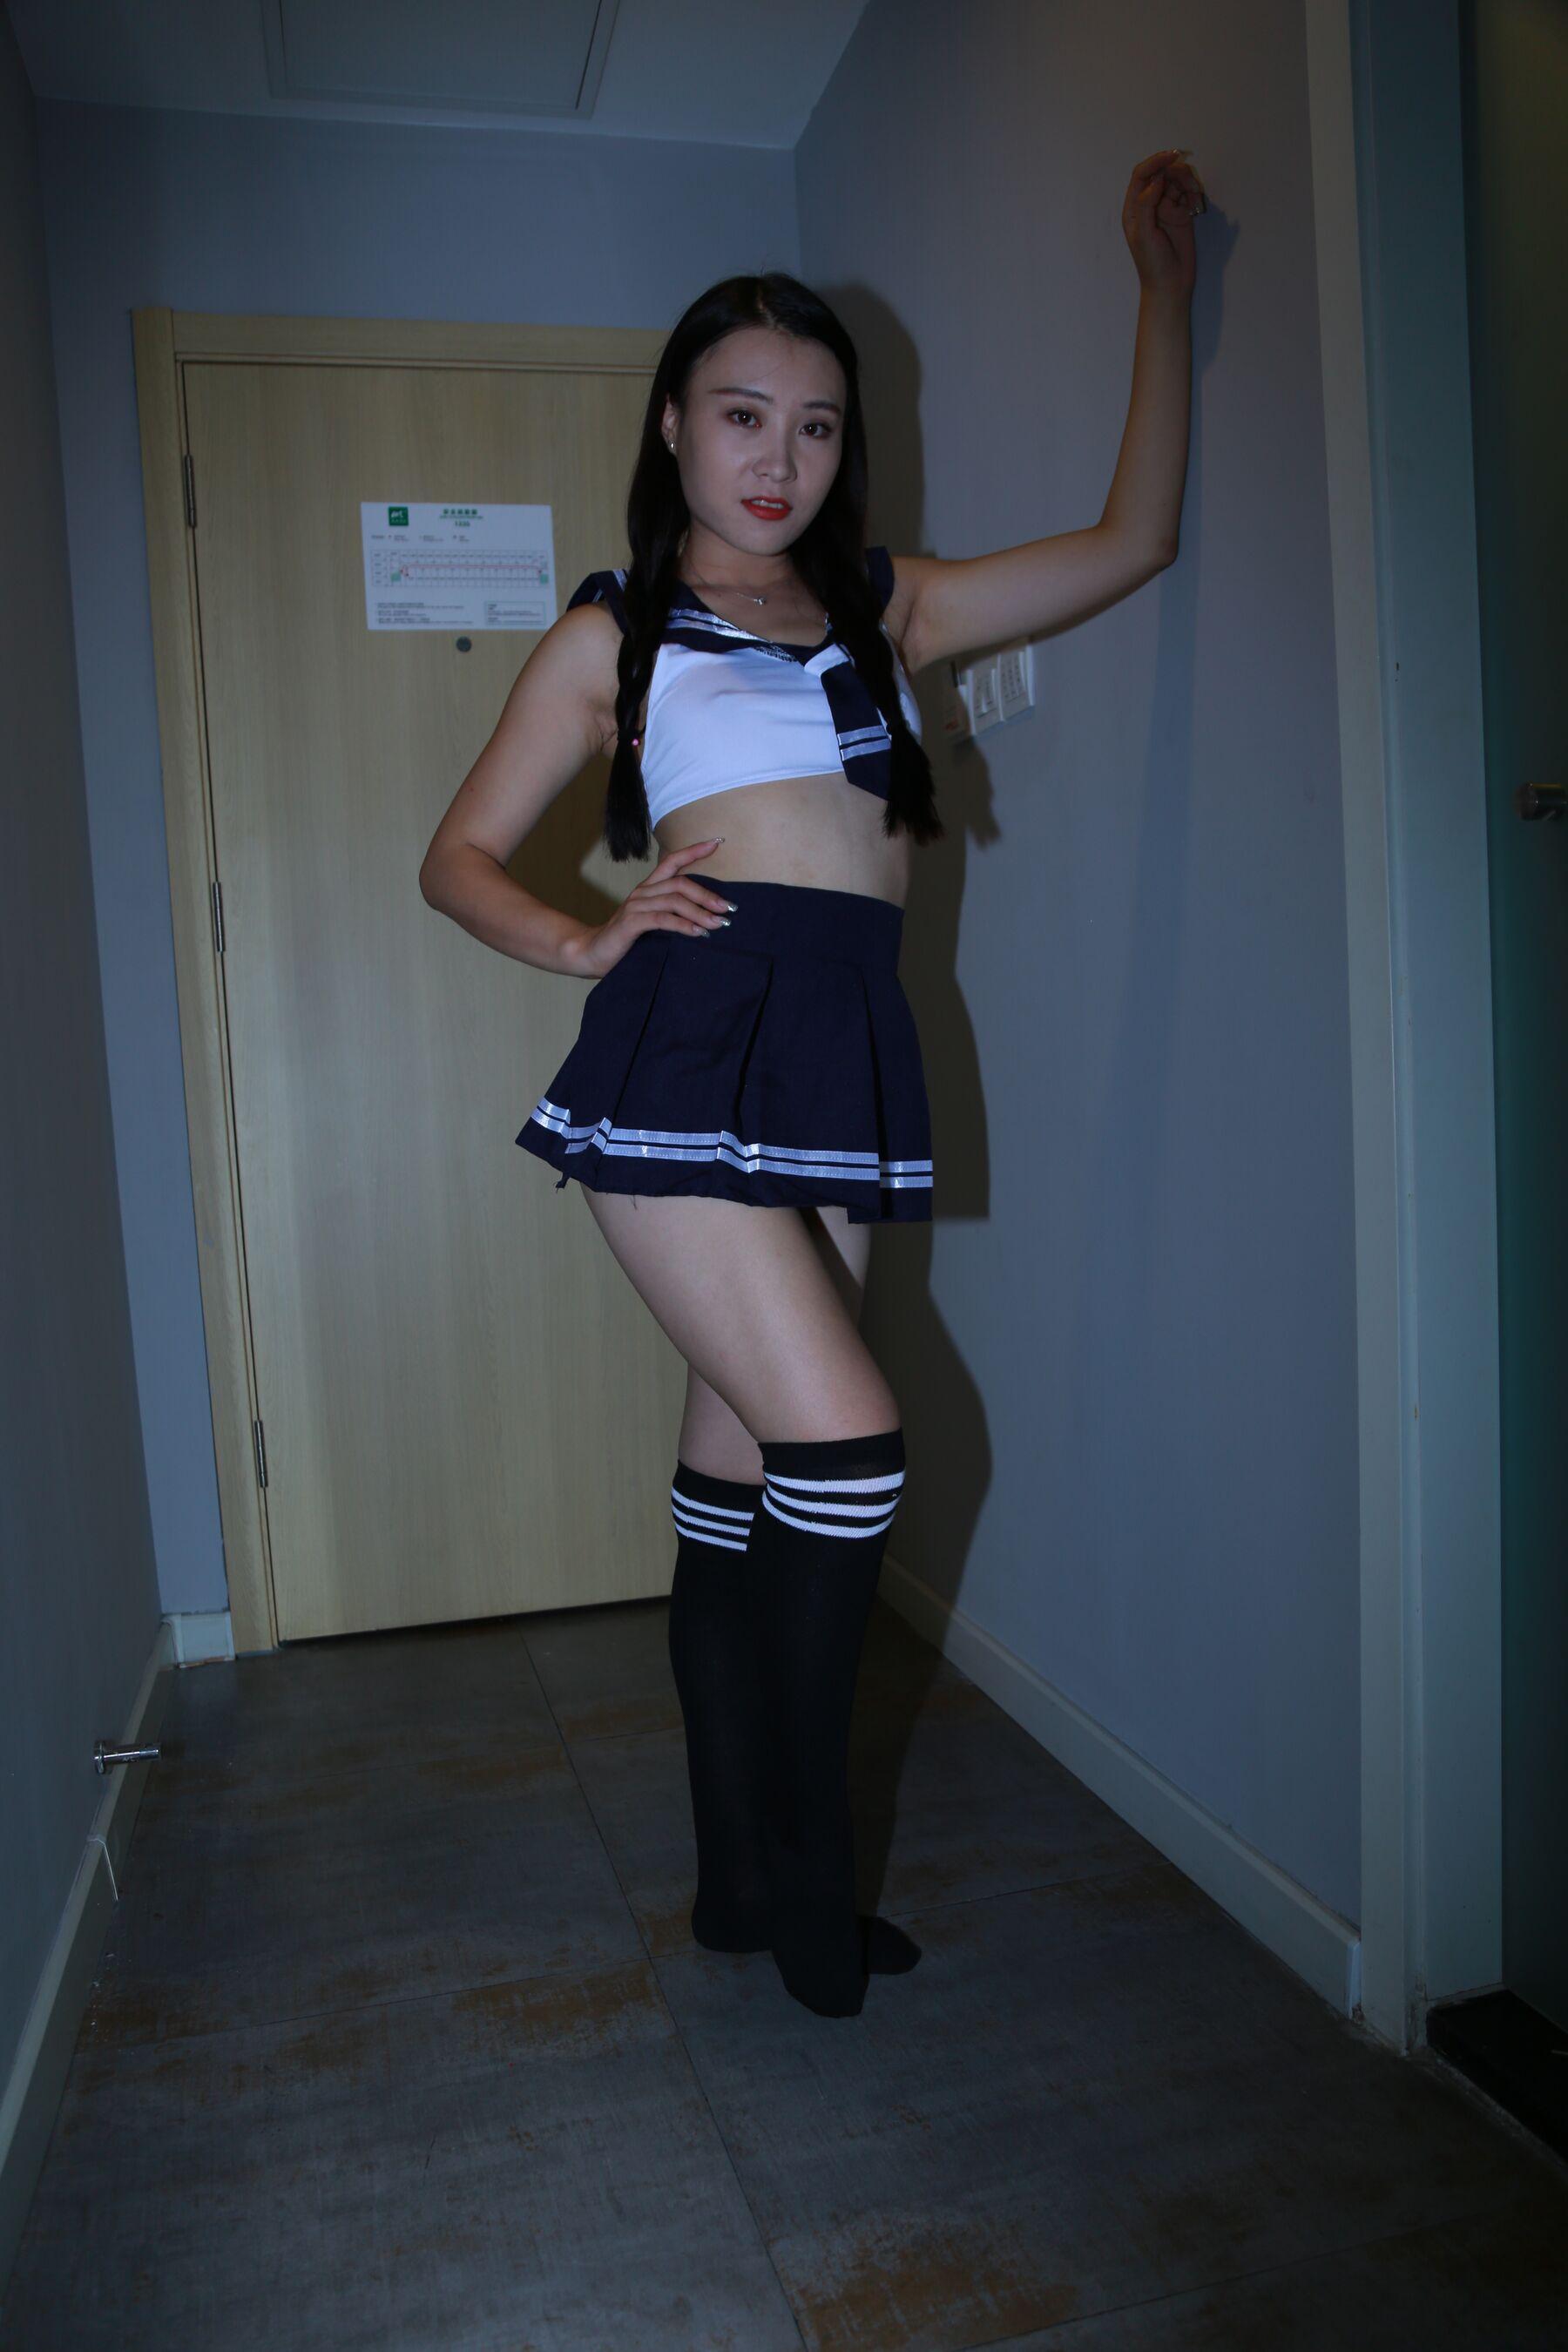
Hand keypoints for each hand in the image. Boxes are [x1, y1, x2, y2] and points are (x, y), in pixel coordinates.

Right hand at [567, 839, 734, 976]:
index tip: (717, 842)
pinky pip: (662, 919)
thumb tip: (707, 918)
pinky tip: (697, 933)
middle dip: (707, 894)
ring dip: (700, 912)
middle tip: (728, 908)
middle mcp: (642, 892)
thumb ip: (672, 915)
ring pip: (674, 900)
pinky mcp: (631, 922)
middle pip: (680, 882)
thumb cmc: (626, 939)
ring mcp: (635, 906)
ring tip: (718, 924)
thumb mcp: (651, 922)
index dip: (693, 850)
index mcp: (648, 888)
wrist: (592, 952)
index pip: (672, 862)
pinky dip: (683, 925)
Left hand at [1122, 148, 1205, 300]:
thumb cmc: (1152, 263)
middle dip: (1177, 173)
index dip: (1156, 161)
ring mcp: (1166, 208)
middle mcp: (1149, 204)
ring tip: (1195, 200)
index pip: (1142, 175)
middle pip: (1162, 173)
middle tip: (1190, 187)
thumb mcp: (1144, 233)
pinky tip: (1196, 208)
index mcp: (1133, 208)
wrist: (1170, 285)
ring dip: (1188, 183)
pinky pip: (1188, 193)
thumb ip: (1146, 204)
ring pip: (1177, 181)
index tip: (1173, 156)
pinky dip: (1194, 195)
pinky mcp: (1182, 213)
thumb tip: (1157, 179)